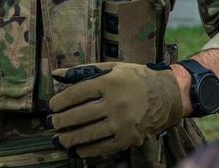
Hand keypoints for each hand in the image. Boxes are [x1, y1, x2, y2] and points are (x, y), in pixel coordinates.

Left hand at [48, 62, 183, 157]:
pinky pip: (102, 147)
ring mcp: (122, 123)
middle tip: (52, 123)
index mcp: (109, 82)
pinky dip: (86, 150)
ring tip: (59, 139)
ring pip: (88, 134)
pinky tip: (76, 149)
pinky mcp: (129, 138)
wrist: (167, 94)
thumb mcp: (112, 68)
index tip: (52, 106)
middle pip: (79, 116)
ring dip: (69, 139)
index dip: (60, 102)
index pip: (76, 94)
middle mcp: (115, 102)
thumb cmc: (136, 78)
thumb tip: (56, 74)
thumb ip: (84, 71)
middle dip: (60, 122)